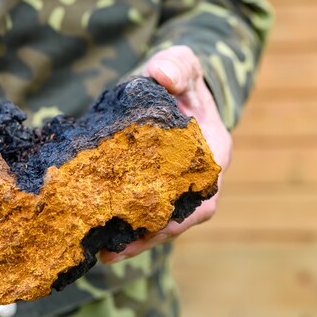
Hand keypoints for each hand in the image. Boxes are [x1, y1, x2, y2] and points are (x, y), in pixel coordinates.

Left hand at [100, 45, 231, 262]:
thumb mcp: (182, 63)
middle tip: (117, 248)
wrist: (169, 88)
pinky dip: (131, 232)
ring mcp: (182, 188)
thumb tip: (163, 76)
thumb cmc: (178, 77)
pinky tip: (102, 243)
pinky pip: (151, 218)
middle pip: (184, 215)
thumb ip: (176, 65)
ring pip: (167, 223)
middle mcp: (202, 177)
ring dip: (139, 240)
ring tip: (105, 252)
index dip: (182, 209)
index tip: (153, 222)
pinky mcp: (162, 192)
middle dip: (153, 234)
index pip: (205, 187)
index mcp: (214, 150)